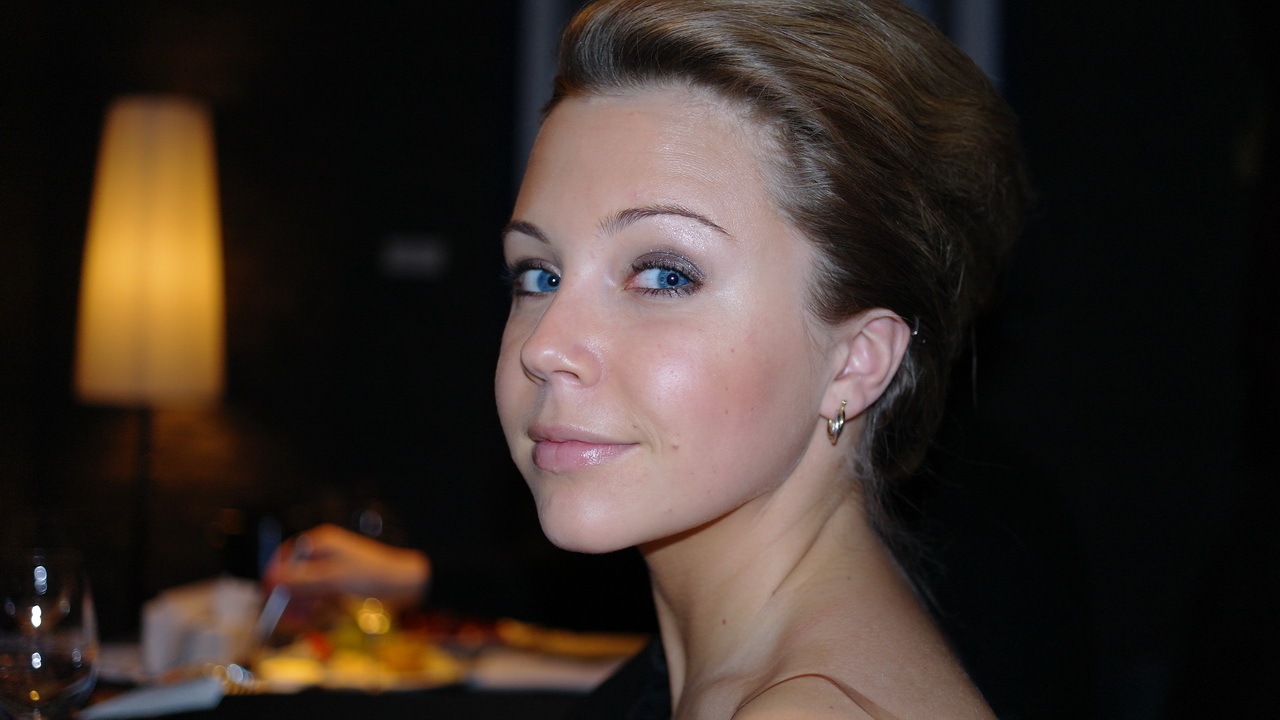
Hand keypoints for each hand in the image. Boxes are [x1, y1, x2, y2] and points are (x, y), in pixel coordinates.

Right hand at [263, 523, 430, 610]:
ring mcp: (329, 567)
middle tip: (291, 620)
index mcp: (320, 542)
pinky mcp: (337, 582)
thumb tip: (269, 578)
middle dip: (289, 597)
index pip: (286, 557)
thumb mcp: (333, 579)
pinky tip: (316, 619)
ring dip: (301, 606)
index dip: (276, 578)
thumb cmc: (371, 575)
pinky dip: (314, 607)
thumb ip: (301, 579)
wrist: (405, 583)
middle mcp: (322, 552)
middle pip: (292, 575)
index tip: (271, 599)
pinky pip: (317, 595)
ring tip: (306, 623)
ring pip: (304, 588)